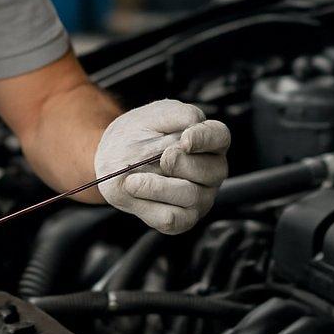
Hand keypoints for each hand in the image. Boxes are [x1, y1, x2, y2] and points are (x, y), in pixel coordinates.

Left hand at [95, 99, 229, 233]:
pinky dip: (148, 207)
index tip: (184, 140)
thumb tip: (192, 126)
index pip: (219, 136)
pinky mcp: (183, 219)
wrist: (113, 159)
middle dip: (180, 164)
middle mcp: (212, 171)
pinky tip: (134, 192)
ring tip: (132, 180)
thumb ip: (176, 115)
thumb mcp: (153, 115)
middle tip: (158, 158)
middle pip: (210, 170)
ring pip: (190, 196)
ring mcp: (201, 198)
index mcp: (209, 141)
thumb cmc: (138, 134)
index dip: (205, 139)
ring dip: (158, 187)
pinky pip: (172, 219)